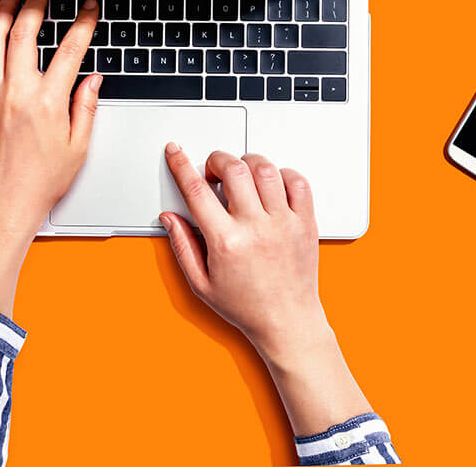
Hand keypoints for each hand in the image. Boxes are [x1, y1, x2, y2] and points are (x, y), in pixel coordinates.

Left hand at [0, 0, 101, 312]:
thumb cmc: (40, 181)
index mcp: (48, 102)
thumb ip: (85, 107)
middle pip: (26, 32)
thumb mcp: (78, 147)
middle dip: (37, 2)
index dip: (83, 23)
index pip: (70, 50)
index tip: (89, 8)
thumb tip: (92, 79)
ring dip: (4, 10)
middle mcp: (17, 92)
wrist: (3, 203)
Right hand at [160, 144, 369, 434]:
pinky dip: (282, 174)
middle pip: (233, 169)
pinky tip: (271, 185)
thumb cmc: (246, 306)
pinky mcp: (305, 223)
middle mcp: (256, 228)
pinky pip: (297, 182)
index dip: (181, 165)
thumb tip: (170, 218)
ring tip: (242, 177)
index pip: (196, 190)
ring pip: (265, 168)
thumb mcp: (201, 283)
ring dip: (247, 163)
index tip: (176, 152)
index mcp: (227, 242)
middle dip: (216, 160)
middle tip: (213, 171)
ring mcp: (284, 223)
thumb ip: (182, 246)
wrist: (288, 323)